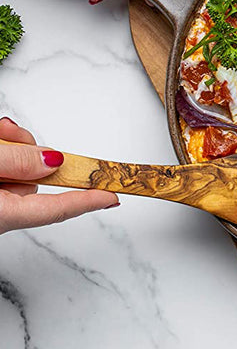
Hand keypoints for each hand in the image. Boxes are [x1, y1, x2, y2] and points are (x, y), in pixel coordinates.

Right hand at [0, 117, 117, 234]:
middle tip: (14, 135)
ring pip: (17, 170)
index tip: (113, 197)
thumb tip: (52, 162)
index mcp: (2, 214)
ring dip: (13, 147)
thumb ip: (18, 161)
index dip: (88, 201)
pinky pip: (2, 168)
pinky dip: (3, 149)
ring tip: (1, 133)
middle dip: (34, 153)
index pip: (57, 209)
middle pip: (35, 181)